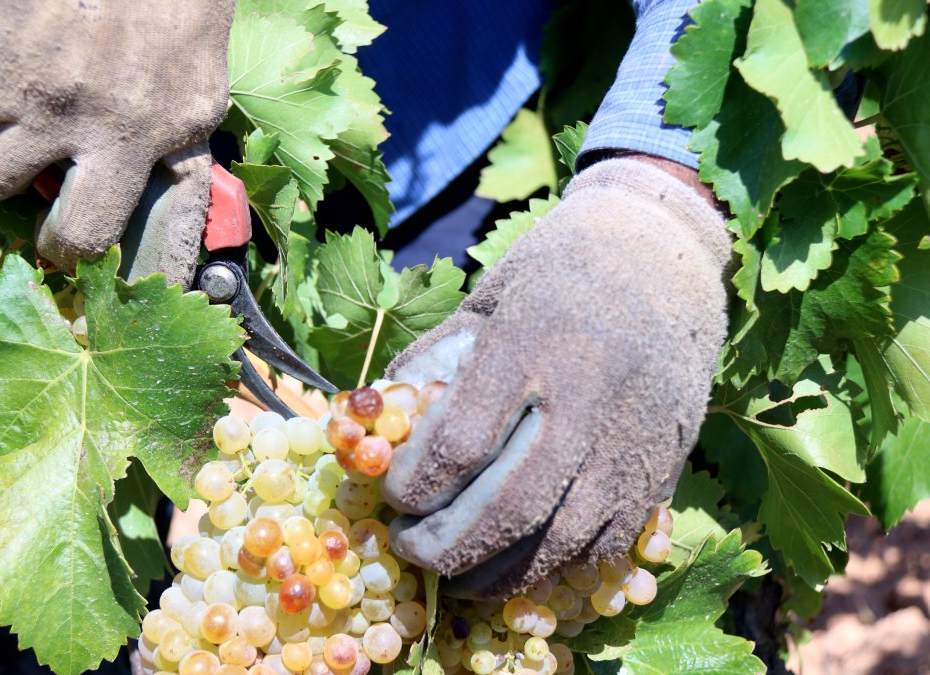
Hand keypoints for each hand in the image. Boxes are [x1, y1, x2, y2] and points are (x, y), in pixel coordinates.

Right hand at [0, 0, 234, 280]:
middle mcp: (71, 115)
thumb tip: (160, 223)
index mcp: (133, 139)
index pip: (83, 232)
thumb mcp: (199, 103)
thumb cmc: (181, 23)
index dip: (64, 249)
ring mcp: (23, 77)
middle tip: (18, 168)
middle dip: (4, 185)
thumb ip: (172, 159)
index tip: (58, 244)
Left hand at [381, 157, 730, 598]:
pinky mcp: (663, 468)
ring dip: (497, 573)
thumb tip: (377, 434)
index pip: (462, 441)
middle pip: (510, 506)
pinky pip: (606, 545)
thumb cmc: (556, 276)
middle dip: (447, 545)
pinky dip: (554, 570)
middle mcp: (590, 396)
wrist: (665, 257)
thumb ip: (432, 365)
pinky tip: (514, 566)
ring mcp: (633, 440)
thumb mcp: (484, 300)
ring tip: (454, 575)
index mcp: (534, 341)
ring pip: (561, 540)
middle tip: (409, 548)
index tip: (389, 493)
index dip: (415, 483)